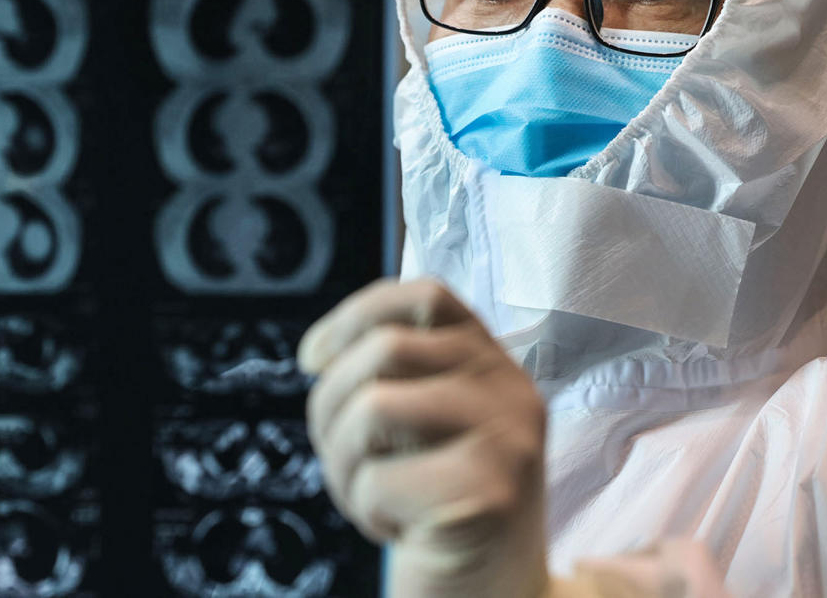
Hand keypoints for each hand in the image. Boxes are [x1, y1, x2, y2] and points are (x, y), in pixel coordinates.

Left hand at [299, 279, 546, 597]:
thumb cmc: (444, 518)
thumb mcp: (429, 429)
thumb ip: (400, 378)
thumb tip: (320, 352)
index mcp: (495, 366)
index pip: (425, 297)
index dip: (355, 315)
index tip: (313, 358)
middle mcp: (512, 391)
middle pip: (384, 349)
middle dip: (330, 407)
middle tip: (342, 460)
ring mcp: (508, 439)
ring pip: (373, 406)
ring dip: (343, 463)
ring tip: (370, 498)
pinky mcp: (490, 492)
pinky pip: (378, 478)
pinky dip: (366, 510)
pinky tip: (400, 529)